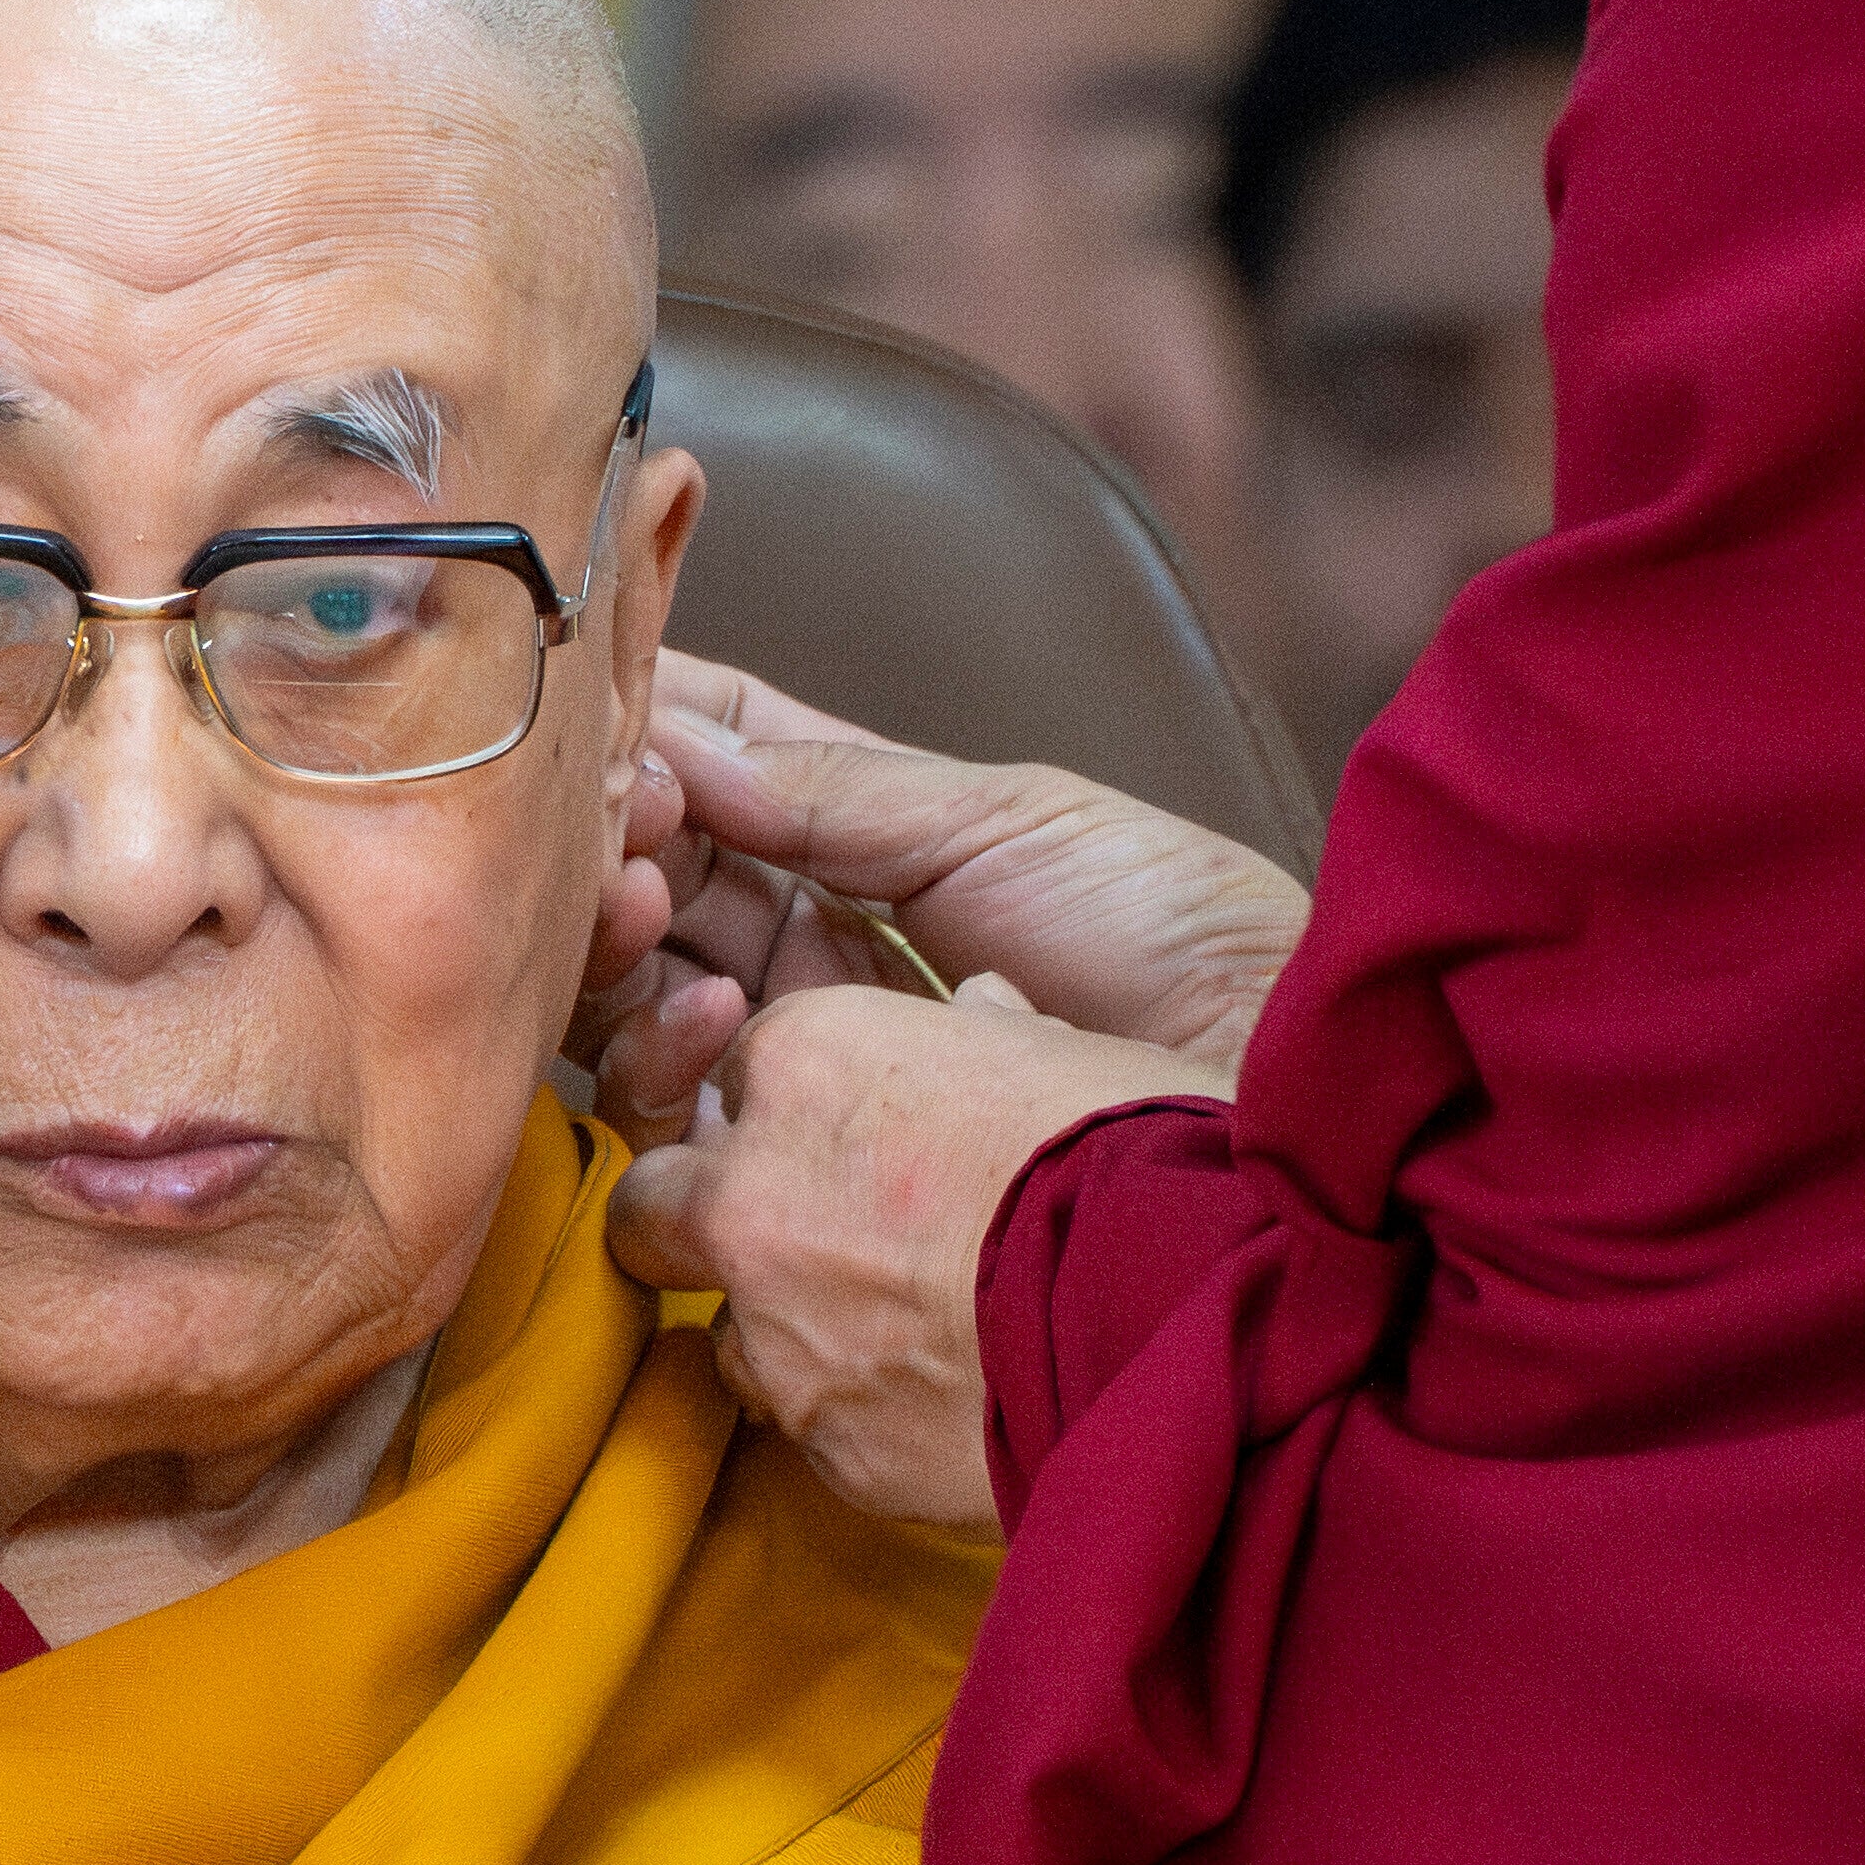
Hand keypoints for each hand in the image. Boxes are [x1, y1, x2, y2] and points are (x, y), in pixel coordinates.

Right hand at [580, 650, 1308, 1142]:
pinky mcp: (795, 1157)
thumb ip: (831, 788)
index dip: (652, 733)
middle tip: (622, 812)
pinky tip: (711, 1004)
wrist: (1262, 1080)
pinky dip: (661, 1044)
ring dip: (621, 929)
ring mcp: (798, 1048)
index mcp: (865, 834)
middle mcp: (812, 938)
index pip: (714, 765)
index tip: (603, 707)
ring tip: (648, 892)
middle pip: (650, 875)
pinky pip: (668, 1107)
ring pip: (634, 984)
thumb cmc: (1174, 936)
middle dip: (618, 833)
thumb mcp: (1005, 819)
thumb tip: (678, 740)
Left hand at [605, 980, 1209, 1528]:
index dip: (801, 1106)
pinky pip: (810, 1424)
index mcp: (808, 1060)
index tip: (857, 1130)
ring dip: (787, 1327)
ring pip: (726, 1330)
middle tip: (802, 1231)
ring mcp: (776, 1328)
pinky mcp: (823, 1440)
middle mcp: (754, 1191)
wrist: (1196, 1314)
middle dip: (709, 1216)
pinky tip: (944, 1399)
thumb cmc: (1150, 1155)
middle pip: (658, 1199)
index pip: (746, 1068)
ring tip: (902, 1331)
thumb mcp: (1072, 1053)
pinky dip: (856, 1413)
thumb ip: (987, 1039)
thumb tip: (981, 1012)